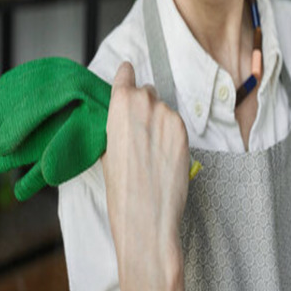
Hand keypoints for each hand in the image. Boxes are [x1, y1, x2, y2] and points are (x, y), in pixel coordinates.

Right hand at [102, 60, 193, 290]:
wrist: (147, 217)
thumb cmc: (120, 189)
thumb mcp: (106, 150)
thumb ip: (116, 123)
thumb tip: (123, 116)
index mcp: (120, 104)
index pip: (126, 73)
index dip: (126, 78)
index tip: (127, 78)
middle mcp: (146, 103)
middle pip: (147, 91)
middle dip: (144, 105)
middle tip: (139, 132)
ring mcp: (169, 116)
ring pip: (164, 109)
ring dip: (159, 121)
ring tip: (152, 151)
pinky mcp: (185, 131)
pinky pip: (176, 124)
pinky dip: (171, 135)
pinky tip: (164, 156)